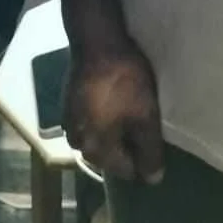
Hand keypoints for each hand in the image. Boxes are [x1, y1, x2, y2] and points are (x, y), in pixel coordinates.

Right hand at [64, 37, 164, 183]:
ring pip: (100, 137)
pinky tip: (113, 99)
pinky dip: (102, 116)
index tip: (154, 136)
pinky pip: (91, 121)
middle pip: (111, 155)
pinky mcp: (68, 104)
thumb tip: (153, 181)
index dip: (145, 158)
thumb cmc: (124, 82)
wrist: (96, 42)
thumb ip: (150, 153)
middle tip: (144, 120)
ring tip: (130, 108)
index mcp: (96, 152)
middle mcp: (78, 144)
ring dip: (115, 129)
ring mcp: (69, 124)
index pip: (127, 171)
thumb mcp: (145, 117)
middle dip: (128, 143)